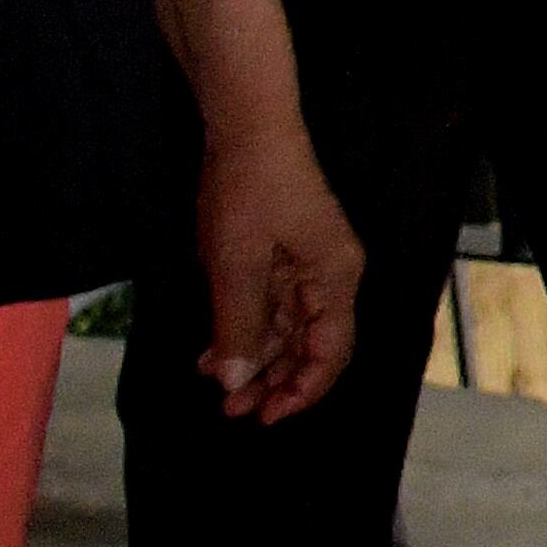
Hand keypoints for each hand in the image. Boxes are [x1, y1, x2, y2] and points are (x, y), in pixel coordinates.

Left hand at [191, 116, 360, 424]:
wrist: (247, 128)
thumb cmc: (249, 191)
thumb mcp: (236, 265)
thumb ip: (238, 326)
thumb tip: (235, 383)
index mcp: (335, 277)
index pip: (333, 350)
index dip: (304, 390)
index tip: (265, 418)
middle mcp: (331, 276)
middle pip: (313, 345)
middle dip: (275, 381)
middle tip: (231, 410)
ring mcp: (309, 265)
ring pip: (289, 331)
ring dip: (255, 360)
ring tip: (215, 386)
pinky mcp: (286, 256)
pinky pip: (271, 308)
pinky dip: (245, 332)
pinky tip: (211, 352)